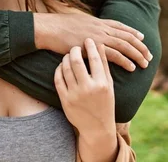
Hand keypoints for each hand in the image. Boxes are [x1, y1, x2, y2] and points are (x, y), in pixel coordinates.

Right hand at [35, 13, 151, 71]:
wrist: (50, 28)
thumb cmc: (58, 26)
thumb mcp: (76, 22)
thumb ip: (87, 26)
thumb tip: (90, 29)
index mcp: (97, 21)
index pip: (120, 26)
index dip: (132, 32)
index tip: (142, 38)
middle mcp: (101, 28)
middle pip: (126, 36)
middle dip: (140, 46)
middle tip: (149, 55)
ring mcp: (98, 37)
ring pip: (124, 45)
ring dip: (136, 54)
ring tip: (145, 63)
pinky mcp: (94, 48)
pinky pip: (113, 55)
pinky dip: (124, 61)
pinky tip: (131, 67)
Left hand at [55, 39, 117, 161]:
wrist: (96, 127)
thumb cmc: (105, 102)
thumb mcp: (109, 84)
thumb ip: (104, 65)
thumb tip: (100, 45)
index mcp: (101, 84)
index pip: (94, 59)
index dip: (90, 47)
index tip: (88, 40)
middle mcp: (88, 89)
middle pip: (76, 61)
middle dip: (75, 50)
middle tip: (75, 47)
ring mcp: (75, 95)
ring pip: (65, 68)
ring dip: (66, 58)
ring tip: (69, 55)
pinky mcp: (65, 100)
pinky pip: (58, 79)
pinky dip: (59, 69)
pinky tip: (62, 66)